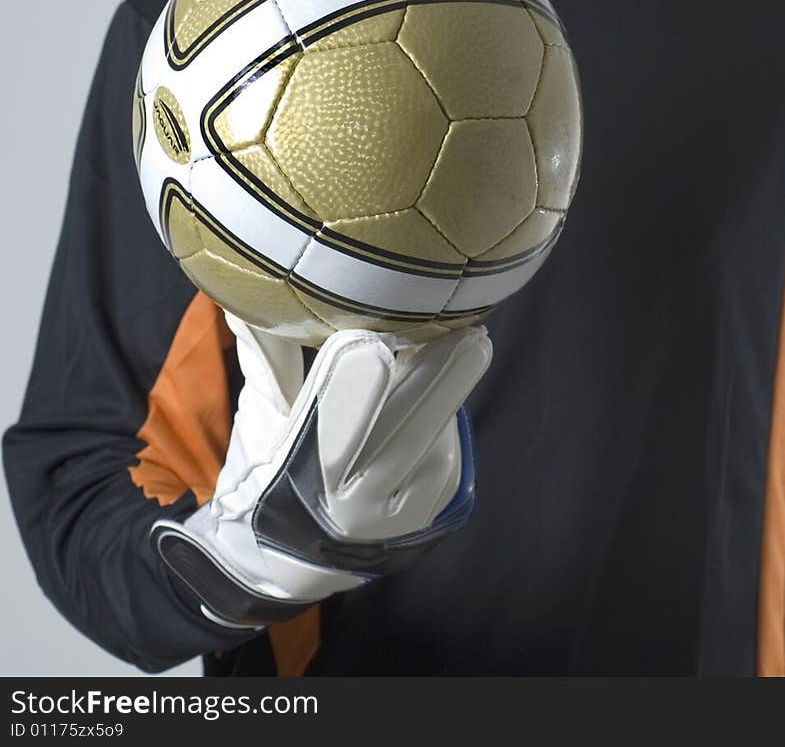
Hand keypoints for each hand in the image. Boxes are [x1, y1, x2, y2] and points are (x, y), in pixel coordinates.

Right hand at [151, 313, 492, 629]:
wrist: (285, 560)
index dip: (349, 386)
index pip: (328, 425)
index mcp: (296, 474)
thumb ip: (265, 356)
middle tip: (468, 334)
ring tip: (471, 344)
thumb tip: (242, 295)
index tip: (370, 342)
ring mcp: (390, 520)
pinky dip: (446, 423)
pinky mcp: (422, 521)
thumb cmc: (266, 471)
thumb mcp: (260, 416)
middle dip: (435, 383)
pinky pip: (443, 464)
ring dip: (449, 394)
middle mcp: (347, 505)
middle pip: (399, 436)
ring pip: (429, 448)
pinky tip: (451, 385)